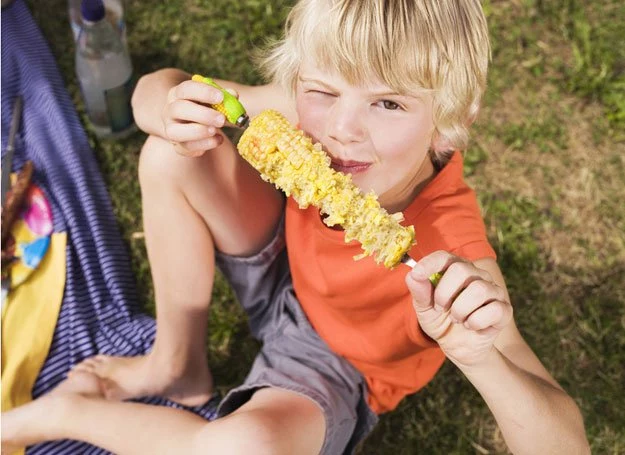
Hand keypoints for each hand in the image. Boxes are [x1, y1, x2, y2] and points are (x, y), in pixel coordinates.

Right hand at [161, 79, 235, 156]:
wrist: (196, 127)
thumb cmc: (207, 109)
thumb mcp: (215, 101)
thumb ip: (225, 98)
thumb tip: (233, 95)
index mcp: (178, 94)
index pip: (186, 89)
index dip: (203, 92)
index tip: (221, 97)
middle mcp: (170, 110)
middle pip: (179, 109)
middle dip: (202, 115)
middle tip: (221, 119)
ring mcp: (171, 129)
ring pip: (176, 131)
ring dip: (198, 132)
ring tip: (215, 131)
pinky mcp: (178, 146)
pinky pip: (186, 148)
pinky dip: (203, 145)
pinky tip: (218, 140)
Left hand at [405, 251, 512, 368]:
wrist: (458, 348)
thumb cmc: (441, 321)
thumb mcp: (424, 309)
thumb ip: (419, 292)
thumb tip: (413, 275)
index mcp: (454, 269)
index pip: (444, 257)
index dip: (430, 263)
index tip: (417, 274)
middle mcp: (476, 275)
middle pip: (461, 270)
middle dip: (444, 293)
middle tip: (440, 308)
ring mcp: (493, 291)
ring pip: (479, 289)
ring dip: (460, 310)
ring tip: (456, 318)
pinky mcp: (504, 309)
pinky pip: (494, 309)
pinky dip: (476, 322)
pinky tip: (471, 326)